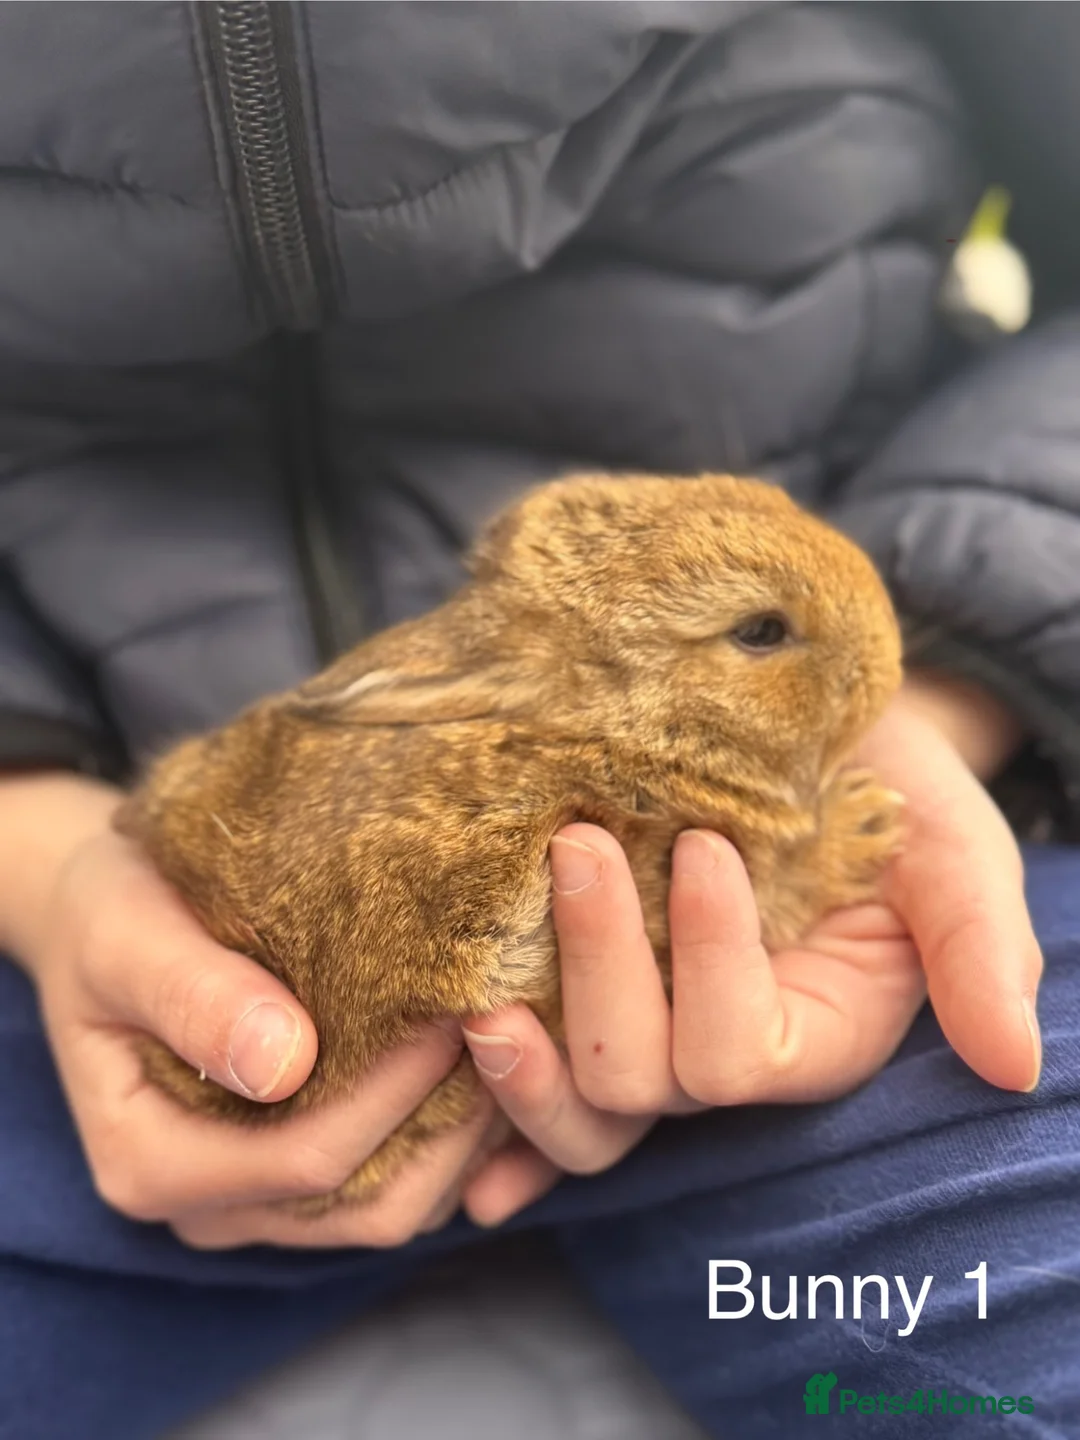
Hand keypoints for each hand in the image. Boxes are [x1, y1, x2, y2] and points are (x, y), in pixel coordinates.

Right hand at [2, 773, 495, 1248]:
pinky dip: (452, 1134)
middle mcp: (211, 1206)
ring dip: (465, 1134)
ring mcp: (262, 1201)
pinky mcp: (304, 1174)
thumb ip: (192, 995)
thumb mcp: (128, 933)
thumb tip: (283, 1062)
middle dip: (452, 1122)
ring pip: (397, 1206)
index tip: (459, 1008)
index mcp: (151, 1164)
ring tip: (513, 1042)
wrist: (108, 916)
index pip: (307, 1159)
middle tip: (511, 1023)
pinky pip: (399, 1178)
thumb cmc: (111, 913)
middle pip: (368, 1205)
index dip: (395, 1091)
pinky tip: (491, 1061)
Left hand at [460, 677, 1041, 1225]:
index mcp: (811, 1030)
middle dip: (601, 973)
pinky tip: (438, 1079)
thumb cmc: (885, 781)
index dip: (712, 964)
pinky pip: (529, 1085)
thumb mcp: (948, 846)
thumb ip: (979, 947)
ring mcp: (645, 1027)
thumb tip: (1016, 1069)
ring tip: (477, 999)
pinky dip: (484, 1112)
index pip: (742, 1049)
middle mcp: (719, 1048)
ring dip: (524, 1066)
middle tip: (576, 845)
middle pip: (642, 1080)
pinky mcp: (583, 995)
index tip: (704, 846)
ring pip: (578, 1107)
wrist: (798, 728)